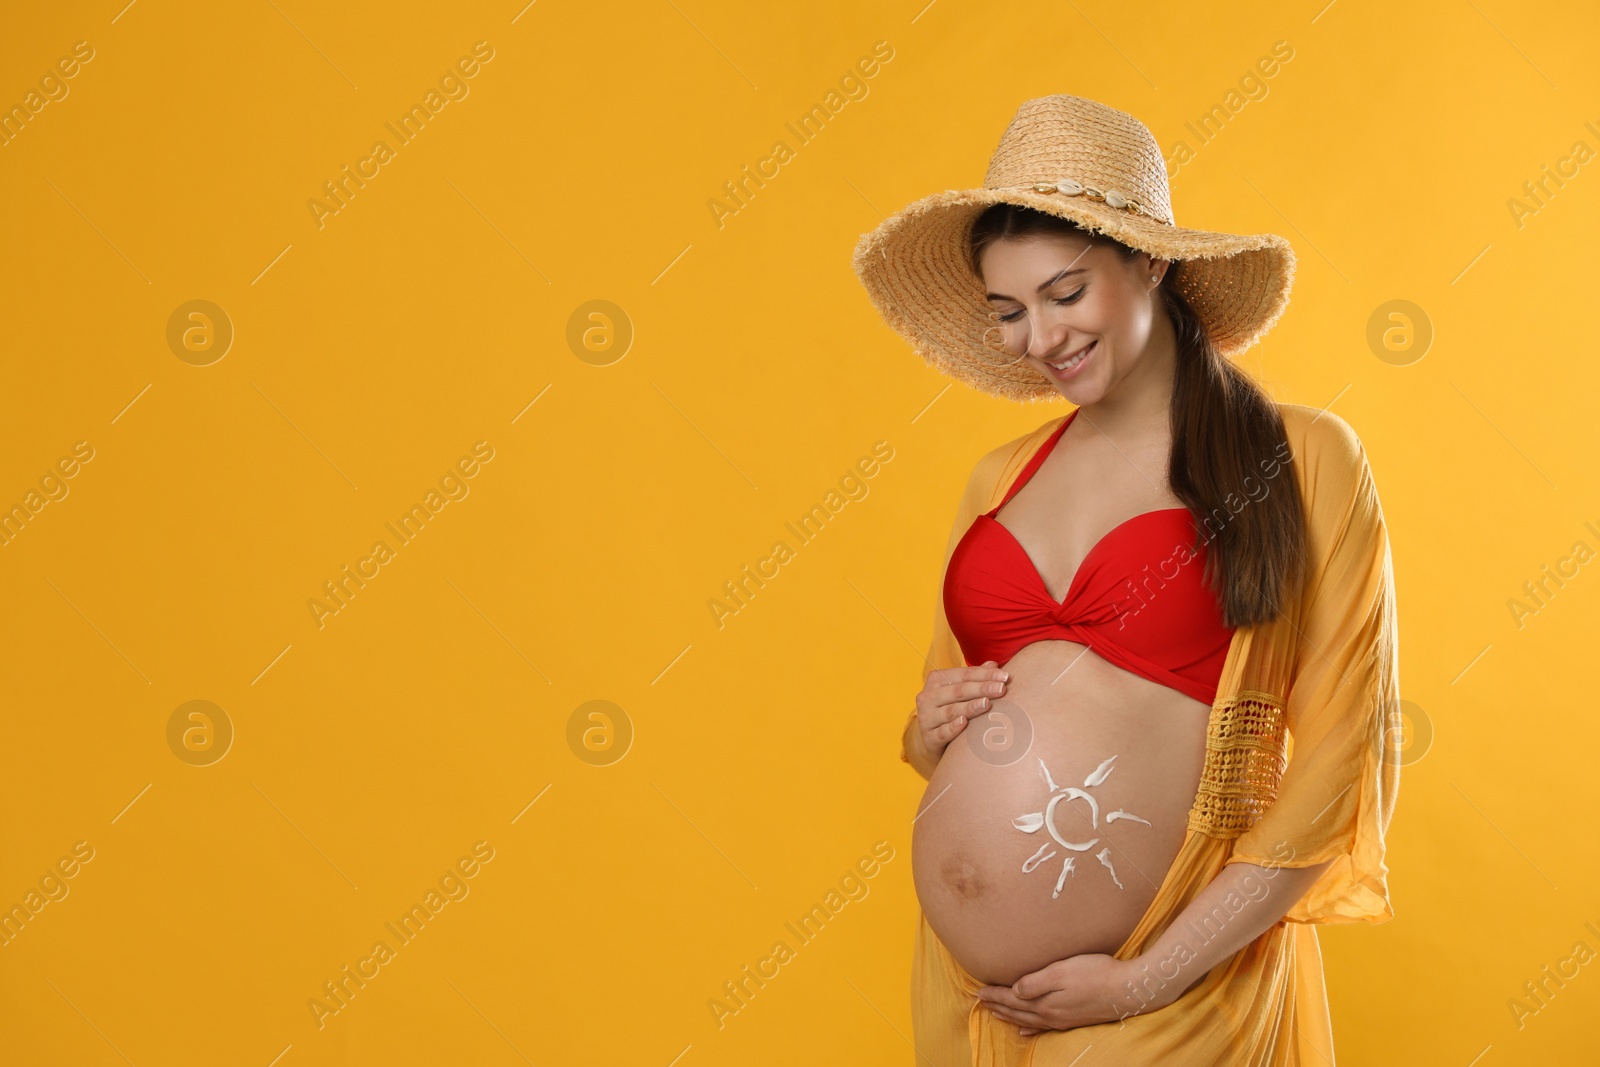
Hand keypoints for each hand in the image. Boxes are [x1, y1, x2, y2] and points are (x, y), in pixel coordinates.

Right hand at [915, 661, 1008, 759]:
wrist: (930, 739)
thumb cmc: (949, 709)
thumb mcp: (958, 692)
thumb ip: (974, 678)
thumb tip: (993, 665)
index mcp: (936, 680)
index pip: (963, 674)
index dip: (984, 674)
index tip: (1004, 677)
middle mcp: (928, 697)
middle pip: (958, 691)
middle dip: (981, 689)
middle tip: (1001, 689)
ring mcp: (926, 718)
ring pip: (951, 711)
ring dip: (970, 707)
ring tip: (987, 703)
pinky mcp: (928, 738)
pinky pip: (942, 732)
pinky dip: (953, 728)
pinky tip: (965, 723)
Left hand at [976, 953, 1150, 1034]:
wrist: (1128, 990)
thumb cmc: (1096, 974)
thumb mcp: (1062, 971)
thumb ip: (1036, 982)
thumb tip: (1014, 991)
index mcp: (1045, 1002)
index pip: (1012, 998)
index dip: (995, 994)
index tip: (978, 991)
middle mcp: (1051, 1014)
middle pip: (1017, 1011)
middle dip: (998, 1005)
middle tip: (980, 1001)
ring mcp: (1063, 1019)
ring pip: (1028, 1021)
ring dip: (1010, 1016)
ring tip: (995, 1013)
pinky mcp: (1074, 1020)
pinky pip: (1044, 1028)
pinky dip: (1030, 1030)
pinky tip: (1024, 1032)